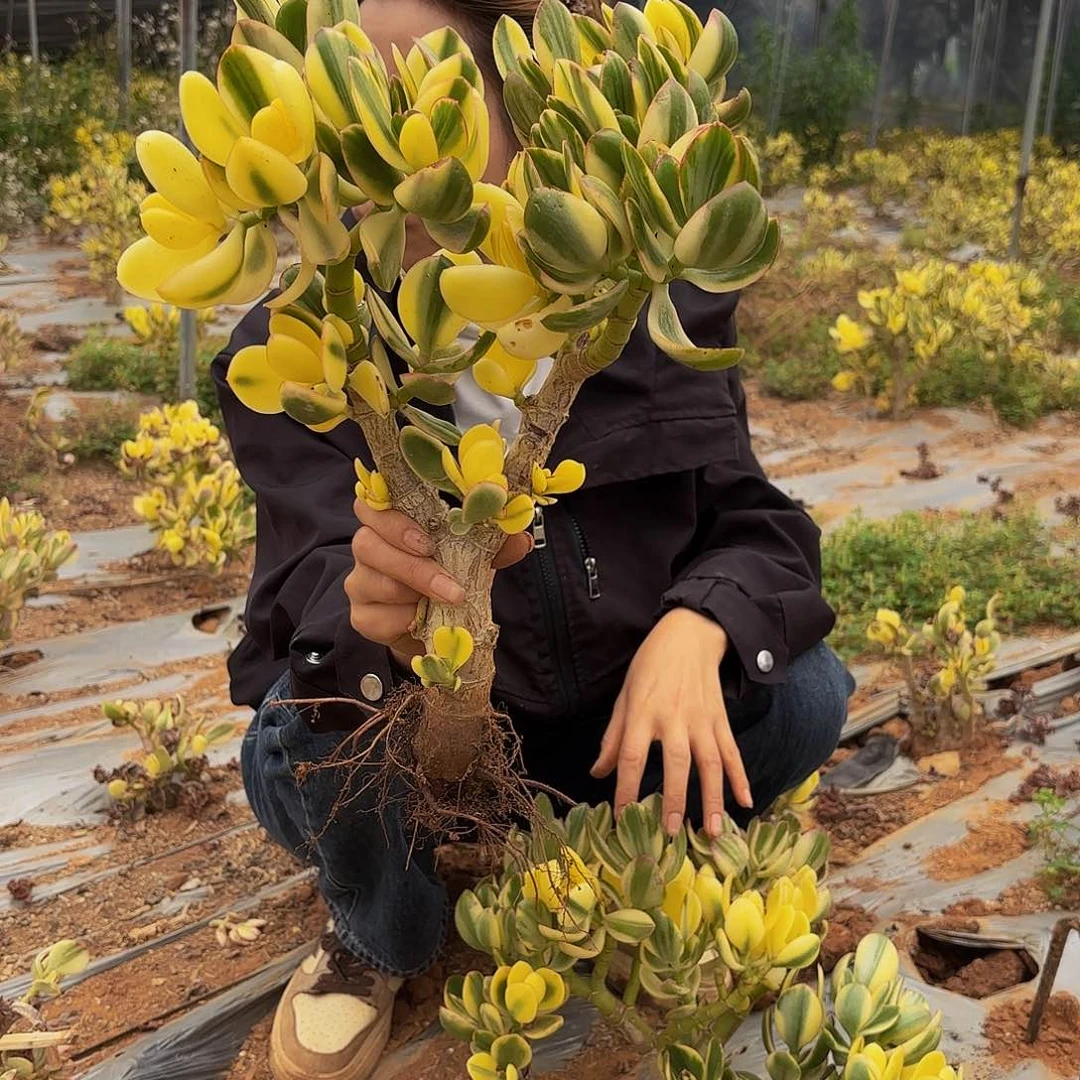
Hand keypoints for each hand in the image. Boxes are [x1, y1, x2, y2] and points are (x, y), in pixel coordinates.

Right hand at [345, 499, 531, 665]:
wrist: (437, 625)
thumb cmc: (450, 576)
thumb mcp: (474, 557)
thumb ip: (494, 545)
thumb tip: (520, 539)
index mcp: (389, 522)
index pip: (370, 505)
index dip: (391, 519)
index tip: (427, 539)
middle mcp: (366, 547)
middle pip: (367, 544)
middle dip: (413, 567)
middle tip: (449, 586)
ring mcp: (359, 582)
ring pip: (374, 582)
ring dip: (415, 595)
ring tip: (446, 601)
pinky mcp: (361, 616)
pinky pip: (376, 617)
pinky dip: (405, 620)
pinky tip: (423, 620)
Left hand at [591, 608, 752, 836]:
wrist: (690, 634)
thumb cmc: (650, 666)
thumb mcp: (624, 695)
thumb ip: (613, 736)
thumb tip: (598, 773)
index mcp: (642, 712)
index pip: (630, 757)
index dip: (625, 789)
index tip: (623, 817)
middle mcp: (673, 718)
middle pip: (675, 764)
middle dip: (674, 800)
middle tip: (671, 832)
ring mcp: (701, 719)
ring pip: (710, 763)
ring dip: (712, 798)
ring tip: (713, 831)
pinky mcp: (721, 719)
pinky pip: (732, 752)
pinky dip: (740, 777)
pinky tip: (746, 802)